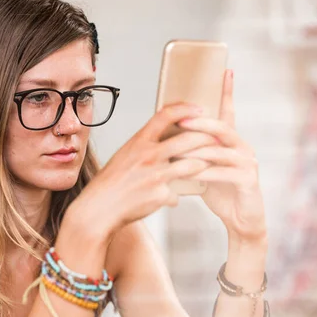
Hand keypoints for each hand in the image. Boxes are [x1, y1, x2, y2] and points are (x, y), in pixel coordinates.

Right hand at [69, 102, 218, 240]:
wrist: (99, 208)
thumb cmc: (110, 182)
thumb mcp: (124, 155)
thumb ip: (144, 146)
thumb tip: (162, 138)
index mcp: (139, 142)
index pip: (166, 115)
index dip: (186, 108)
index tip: (200, 108)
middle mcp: (149, 155)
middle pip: (188, 139)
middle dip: (208, 138)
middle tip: (217, 139)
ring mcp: (156, 176)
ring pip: (193, 165)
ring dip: (203, 166)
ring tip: (206, 166)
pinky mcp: (161, 195)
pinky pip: (176, 195)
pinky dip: (173, 198)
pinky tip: (169, 200)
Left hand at [175, 70, 266, 242]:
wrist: (239, 219)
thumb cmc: (219, 190)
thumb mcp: (203, 166)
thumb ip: (192, 150)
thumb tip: (167, 135)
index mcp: (230, 141)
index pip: (228, 112)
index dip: (227, 92)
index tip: (225, 71)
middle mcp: (241, 147)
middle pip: (221, 127)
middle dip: (200, 122)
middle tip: (181, 120)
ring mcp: (247, 163)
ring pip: (220, 150)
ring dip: (197, 148)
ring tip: (178, 147)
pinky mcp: (248, 180)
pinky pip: (224, 172)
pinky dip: (206, 171)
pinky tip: (192, 172)